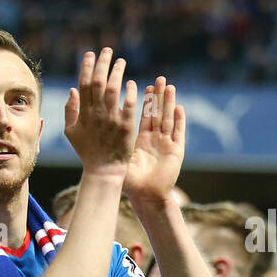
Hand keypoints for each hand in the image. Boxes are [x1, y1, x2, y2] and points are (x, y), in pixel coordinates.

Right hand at [63, 48, 137, 176]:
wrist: (103, 169)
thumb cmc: (87, 151)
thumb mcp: (71, 132)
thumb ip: (70, 110)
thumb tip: (72, 89)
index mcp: (83, 114)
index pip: (83, 84)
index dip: (86, 67)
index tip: (90, 54)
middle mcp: (96, 115)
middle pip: (98, 83)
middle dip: (102, 64)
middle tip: (107, 50)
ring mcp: (111, 120)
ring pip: (112, 90)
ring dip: (116, 73)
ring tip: (121, 61)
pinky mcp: (126, 126)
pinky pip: (128, 104)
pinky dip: (130, 92)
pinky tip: (131, 83)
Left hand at [123, 77, 185, 206]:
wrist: (146, 197)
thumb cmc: (131, 183)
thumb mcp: (121, 160)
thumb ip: (113, 144)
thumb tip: (97, 131)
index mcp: (141, 141)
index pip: (144, 116)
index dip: (145, 102)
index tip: (144, 86)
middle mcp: (155, 140)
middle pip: (157, 113)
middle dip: (158, 97)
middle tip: (159, 79)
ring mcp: (166, 144)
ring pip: (168, 119)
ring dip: (169, 103)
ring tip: (169, 86)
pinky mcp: (176, 151)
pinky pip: (178, 133)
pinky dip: (179, 120)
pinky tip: (179, 107)